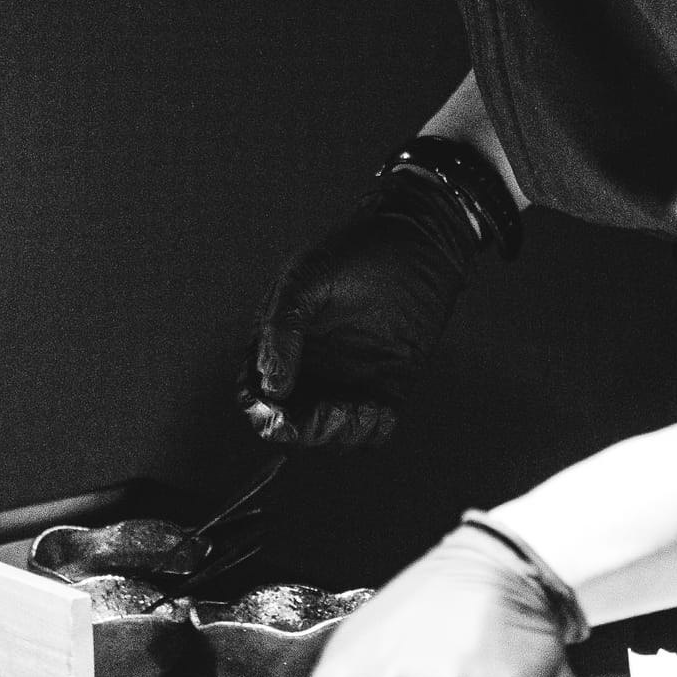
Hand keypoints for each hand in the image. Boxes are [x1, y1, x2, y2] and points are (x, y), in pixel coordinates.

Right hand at [237, 175, 479, 449]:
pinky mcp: (386, 389)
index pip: (256, 393)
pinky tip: (380, 409)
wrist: (419, 242)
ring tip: (359, 409)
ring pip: (331, 434)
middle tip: (329, 413)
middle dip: (305, 430)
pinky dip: (373, 432)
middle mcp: (310, 369)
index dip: (262, 411)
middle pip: (292, 424)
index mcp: (279, 342)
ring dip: (340, 435)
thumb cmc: (356, 250)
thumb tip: (271, 384)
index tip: (279, 411)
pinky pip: (372, 430)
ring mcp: (347, 381)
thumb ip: (281, 327)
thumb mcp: (305, 277)